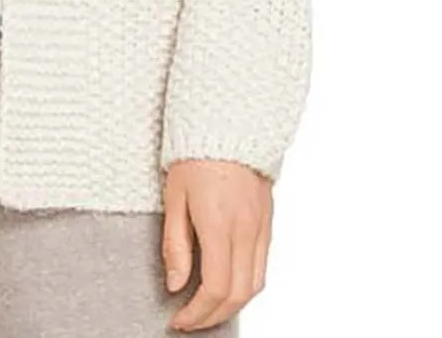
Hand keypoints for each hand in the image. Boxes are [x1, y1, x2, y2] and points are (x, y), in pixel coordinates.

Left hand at [163, 159, 271, 331]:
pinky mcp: (268, 222)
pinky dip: (247, 285)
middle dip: (213, 316)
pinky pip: (263, 265)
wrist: (228, 124)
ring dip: (232, 305)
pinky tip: (228, 284)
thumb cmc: (195, 155)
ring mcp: (261, 228)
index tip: (178, 320)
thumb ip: (175, 244)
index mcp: (220, 226)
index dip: (197, 313)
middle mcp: (246, 231)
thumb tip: (175, 285)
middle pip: (238, 295)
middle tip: (190, 321)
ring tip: (207, 309)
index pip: (214, 288)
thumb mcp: (174, 197)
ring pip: (256, 285)